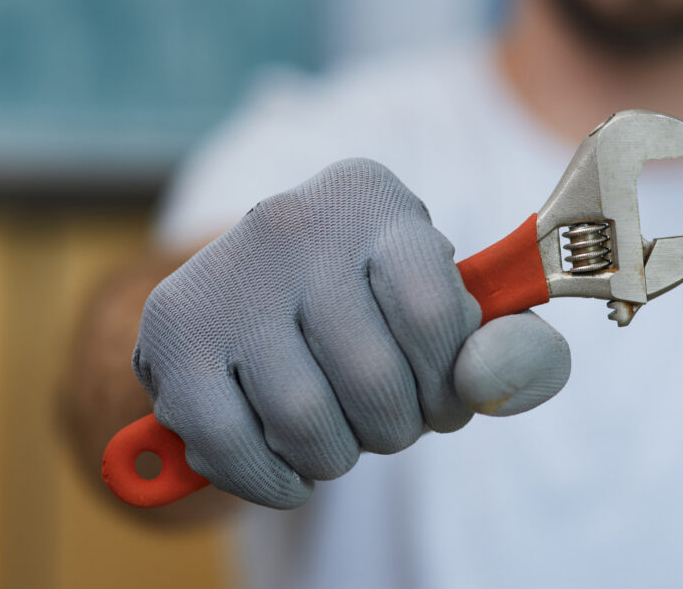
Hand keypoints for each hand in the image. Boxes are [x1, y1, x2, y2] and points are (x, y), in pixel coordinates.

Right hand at [133, 159, 570, 507]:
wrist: (250, 294)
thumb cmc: (373, 310)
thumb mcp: (453, 311)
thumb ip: (513, 348)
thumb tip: (487, 381)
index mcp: (371, 200)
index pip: (436, 316)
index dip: (448, 383)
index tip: (443, 396)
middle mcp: (291, 220)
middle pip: (372, 377)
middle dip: (395, 427)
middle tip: (387, 420)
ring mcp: (222, 275)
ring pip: (305, 421)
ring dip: (335, 457)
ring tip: (337, 435)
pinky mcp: (169, 335)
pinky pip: (231, 448)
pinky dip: (272, 482)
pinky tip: (288, 465)